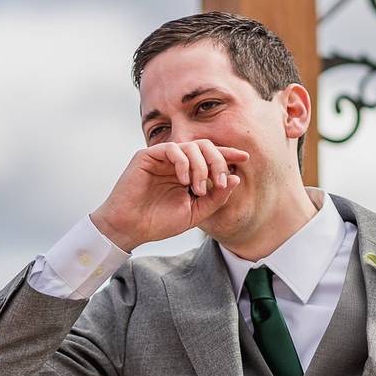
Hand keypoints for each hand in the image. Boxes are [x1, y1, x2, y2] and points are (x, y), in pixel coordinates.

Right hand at [91, 140, 248, 251]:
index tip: (245, 158)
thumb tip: (236, 179)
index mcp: (188, 172)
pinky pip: (172, 148)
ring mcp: (162, 157)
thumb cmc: (158, 222)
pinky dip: (183, 162)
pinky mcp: (147, 156)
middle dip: (218, 161)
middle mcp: (176, 162)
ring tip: (198, 188)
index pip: (211, 156)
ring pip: (191, 146)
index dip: (228, 155)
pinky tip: (184, 180)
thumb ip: (215, 198)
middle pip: (205, 146)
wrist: (130, 228)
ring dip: (202, 166)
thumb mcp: (195, 213)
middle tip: (221, 181)